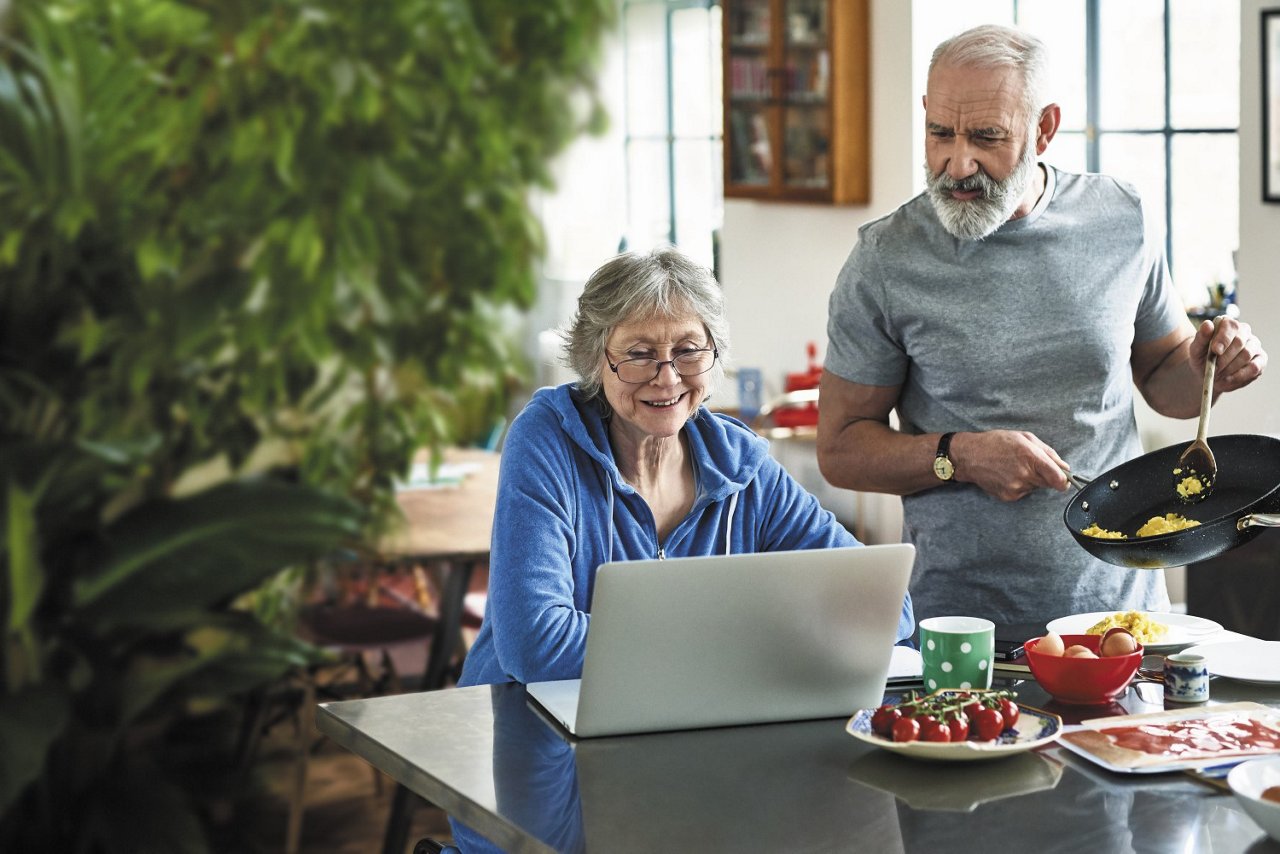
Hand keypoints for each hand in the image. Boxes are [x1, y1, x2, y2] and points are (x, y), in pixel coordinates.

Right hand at [952, 430, 1070, 501]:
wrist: (970, 456)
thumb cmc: (996, 443)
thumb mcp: (1025, 437)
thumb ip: (1048, 452)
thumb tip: (1064, 467)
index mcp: (1031, 457)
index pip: (1059, 480)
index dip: (1065, 480)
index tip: (1064, 478)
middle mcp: (1024, 475)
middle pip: (1049, 484)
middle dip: (1045, 476)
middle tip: (1031, 465)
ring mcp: (1016, 488)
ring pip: (1036, 488)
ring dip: (1031, 479)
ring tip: (1015, 467)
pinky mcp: (1009, 496)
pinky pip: (1024, 492)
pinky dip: (1020, 485)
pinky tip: (1008, 475)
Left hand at [1191, 317, 1266, 391]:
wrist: (1208, 374)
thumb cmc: (1202, 358)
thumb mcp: (1196, 349)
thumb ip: (1201, 337)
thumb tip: (1207, 324)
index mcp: (1228, 324)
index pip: (1231, 325)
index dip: (1223, 338)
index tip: (1215, 351)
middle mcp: (1244, 331)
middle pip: (1239, 341)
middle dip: (1225, 357)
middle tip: (1215, 368)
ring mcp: (1254, 345)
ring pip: (1247, 354)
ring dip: (1230, 367)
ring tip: (1218, 374)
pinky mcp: (1260, 360)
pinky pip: (1254, 367)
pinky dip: (1240, 375)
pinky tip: (1228, 379)